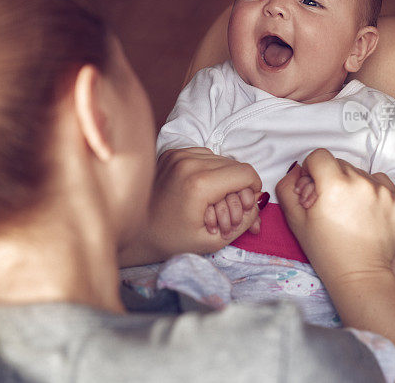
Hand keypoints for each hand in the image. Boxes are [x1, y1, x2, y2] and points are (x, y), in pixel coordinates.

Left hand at [120, 147, 262, 265]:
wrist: (136, 231)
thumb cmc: (172, 240)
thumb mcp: (214, 240)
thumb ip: (244, 220)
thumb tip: (258, 201)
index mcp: (199, 183)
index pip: (245, 173)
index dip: (254, 189)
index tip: (249, 205)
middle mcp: (188, 162)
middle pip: (234, 165)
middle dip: (238, 188)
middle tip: (230, 212)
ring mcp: (177, 154)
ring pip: (220, 158)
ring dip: (224, 178)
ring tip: (213, 202)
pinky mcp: (170, 153)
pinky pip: (204, 156)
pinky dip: (209, 170)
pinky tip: (200, 191)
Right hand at [276, 148, 394, 285]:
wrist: (359, 274)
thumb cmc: (325, 250)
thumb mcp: (295, 220)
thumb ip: (287, 188)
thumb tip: (296, 171)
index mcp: (335, 185)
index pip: (319, 155)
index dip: (311, 171)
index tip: (312, 190)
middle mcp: (361, 182)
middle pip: (338, 163)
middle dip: (329, 178)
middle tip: (327, 204)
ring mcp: (382, 190)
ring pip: (358, 172)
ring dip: (349, 184)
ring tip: (347, 210)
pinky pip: (378, 180)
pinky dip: (369, 189)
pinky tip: (363, 209)